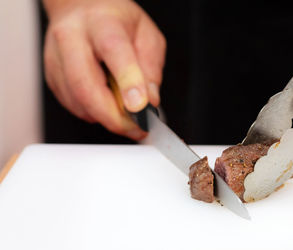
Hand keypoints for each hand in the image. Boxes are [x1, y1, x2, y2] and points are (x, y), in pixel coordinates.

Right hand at [43, 0, 165, 139]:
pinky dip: (93, 113)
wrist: (81, 9)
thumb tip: (149, 100)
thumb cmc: (115, 21)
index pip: (114, 52)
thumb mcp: (146, 35)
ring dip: (105, 117)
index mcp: (102, 22)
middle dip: (112, 116)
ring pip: (76, 100)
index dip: (128, 83)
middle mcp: (72, 38)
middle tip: (135, 128)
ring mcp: (56, 58)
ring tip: (125, 116)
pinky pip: (71, 105)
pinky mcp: (51, 76)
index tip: (141, 107)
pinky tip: (106, 105)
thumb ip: (151, 66)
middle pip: (85, 84)